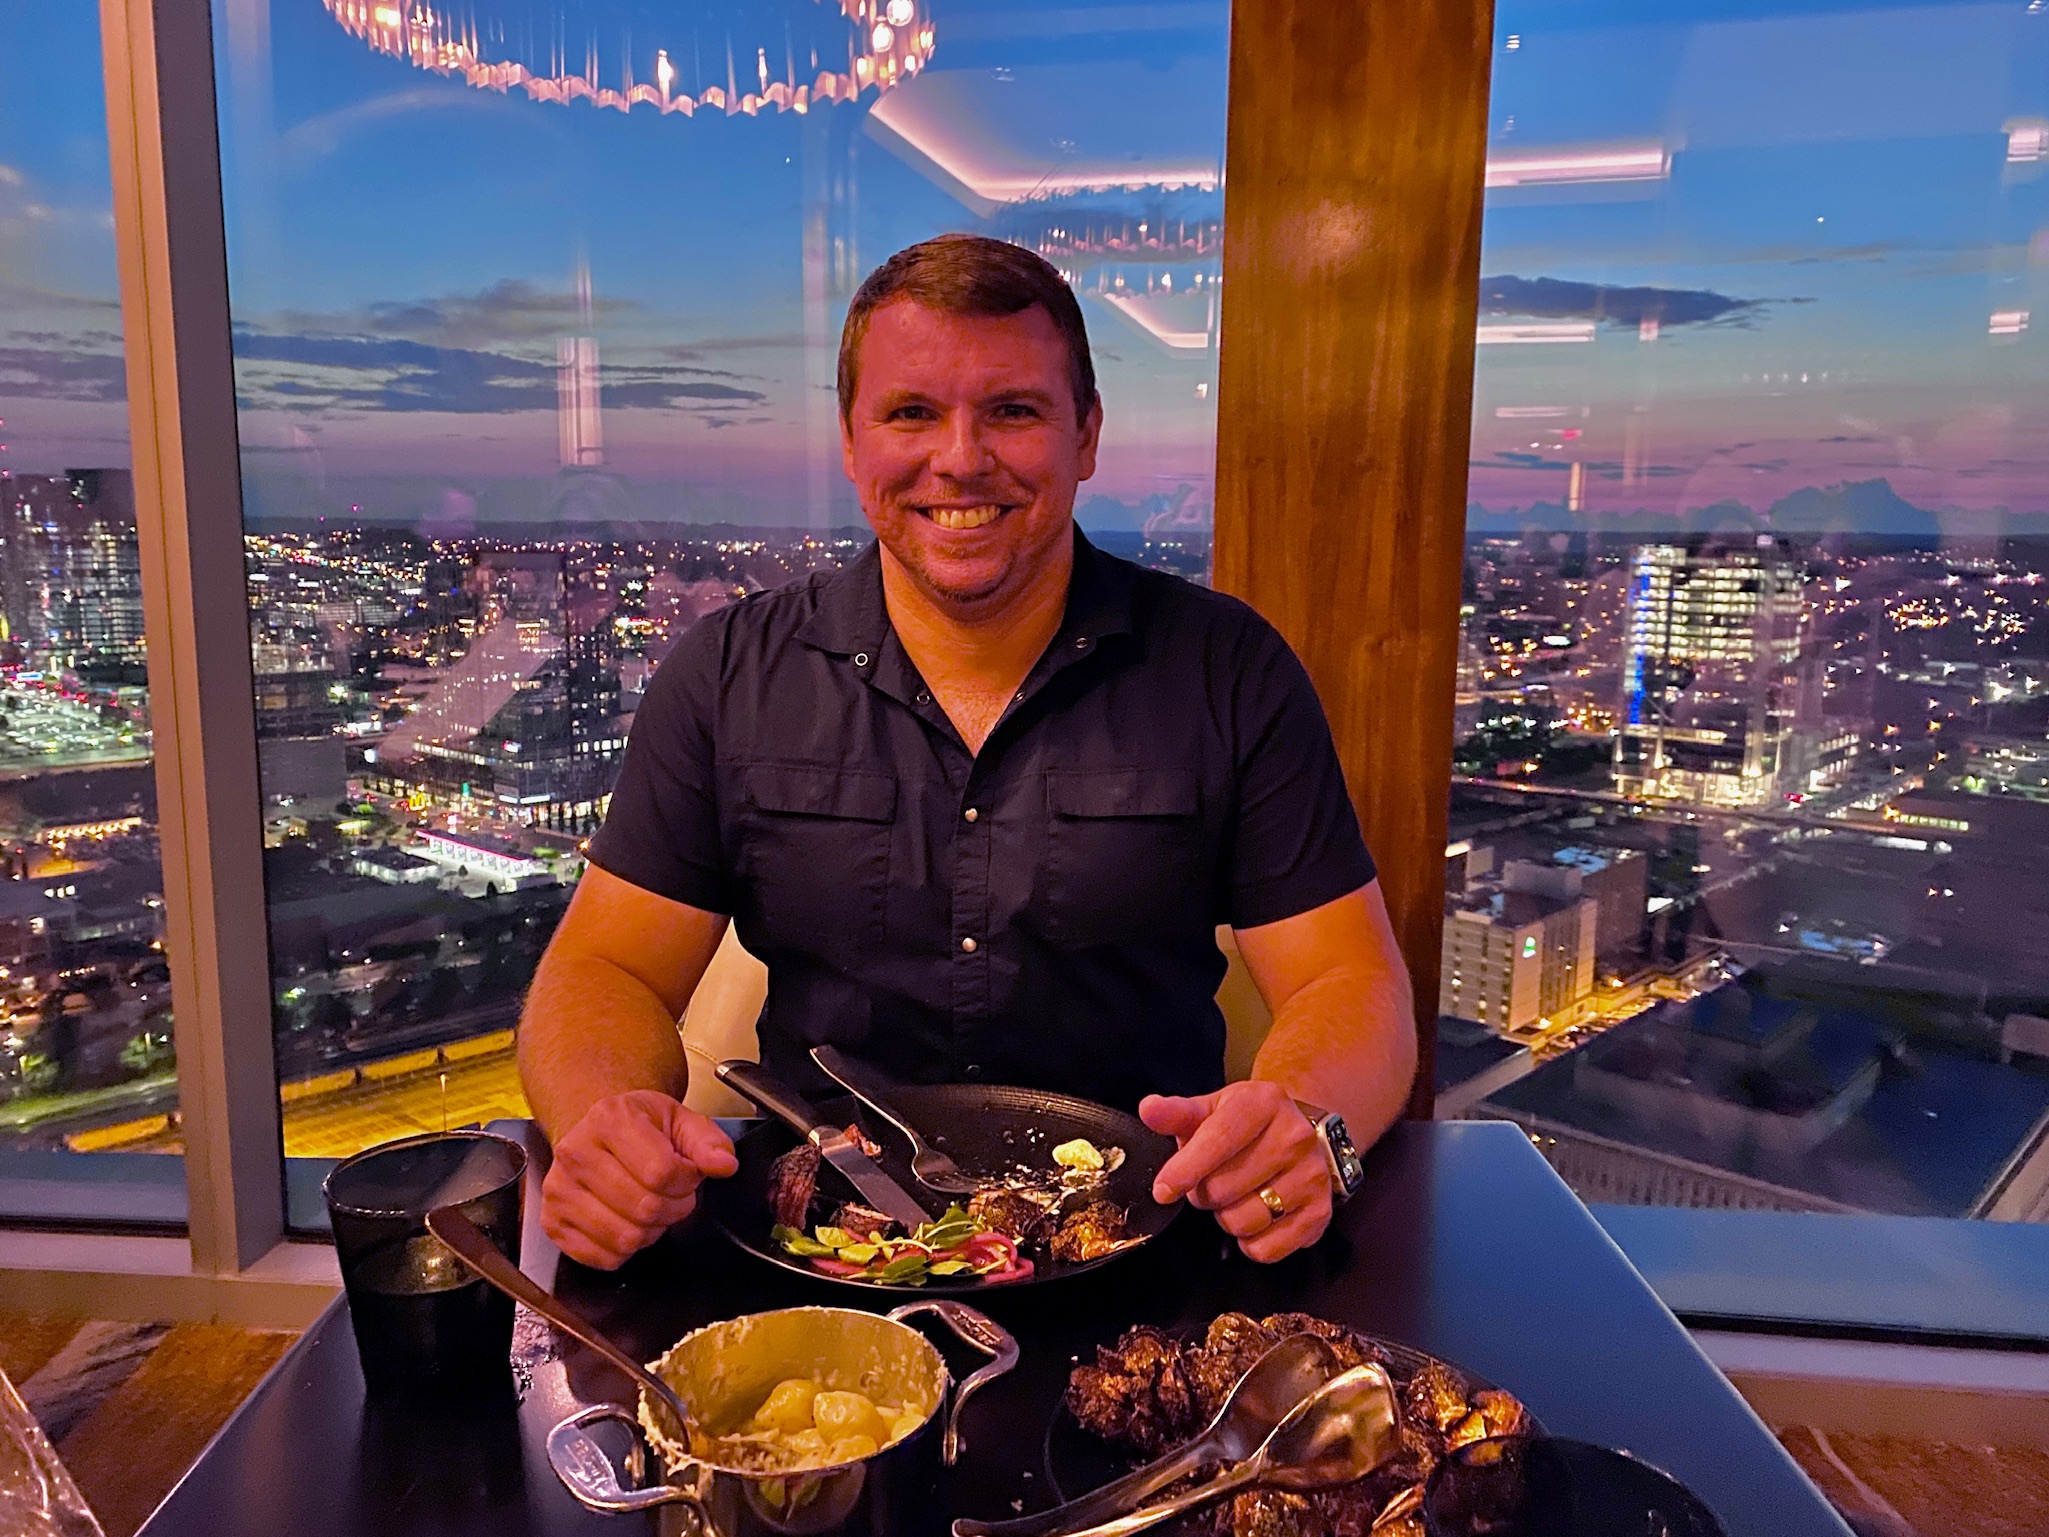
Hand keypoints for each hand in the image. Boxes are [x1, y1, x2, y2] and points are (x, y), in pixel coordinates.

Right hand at [541, 1090, 737, 1269]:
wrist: (595, 1131)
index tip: (686, 1173)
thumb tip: (723, 1164)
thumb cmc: (636, 1126)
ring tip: (649, 1204)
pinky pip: (602, 1258)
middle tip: (672, 1192)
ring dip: (651, 1230)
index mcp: (609, 1119)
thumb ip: (707, 1141)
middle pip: (644, 1208)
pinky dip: (625, 1249)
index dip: (687, 1181)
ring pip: (625, 1238)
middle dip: (674, 1207)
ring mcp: (559, 1191)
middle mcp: (576, 1154)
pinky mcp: (553, 1223)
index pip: (661, 1172)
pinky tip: (626, 1220)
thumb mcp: (678, 1119)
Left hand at [1139, 1081, 1332, 1262]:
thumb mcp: (1212, 1109)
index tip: (1163, 1190)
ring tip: (1235, 1197)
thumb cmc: (1245, 1124)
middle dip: (1205, 1194)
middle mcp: (1295, 1137)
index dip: (1184, 1170)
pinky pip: (1266, 1249)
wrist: (1300, 1133)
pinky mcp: (1321, 1214)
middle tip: (1211, 1183)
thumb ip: (1177, 1113)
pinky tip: (1256, 1217)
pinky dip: (1250, 1243)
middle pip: (1224, 1189)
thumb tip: (1149, 1109)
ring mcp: (1312, 1176)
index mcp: (1264, 1103)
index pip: (1218, 1141)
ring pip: (1243, 1221)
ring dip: (1226, 1218)